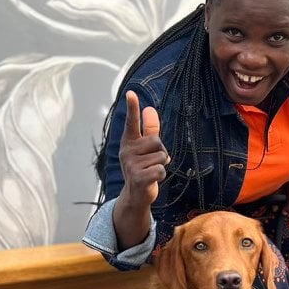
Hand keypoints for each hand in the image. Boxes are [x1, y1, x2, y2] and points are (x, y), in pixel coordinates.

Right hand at [119, 91, 168, 207]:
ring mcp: (131, 165)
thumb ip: (149, 129)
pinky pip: (161, 169)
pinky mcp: (138, 178)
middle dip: (161, 152)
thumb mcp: (144, 148)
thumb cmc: (142, 168)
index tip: (131, 93)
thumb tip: (150, 108)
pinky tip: (152, 179)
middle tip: (152, 162)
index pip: (131, 122)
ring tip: (151, 171)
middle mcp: (127, 151)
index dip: (132, 107)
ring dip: (162, 165)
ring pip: (161, 156)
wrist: (135, 195)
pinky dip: (161, 175)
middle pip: (157, 141)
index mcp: (129, 142)